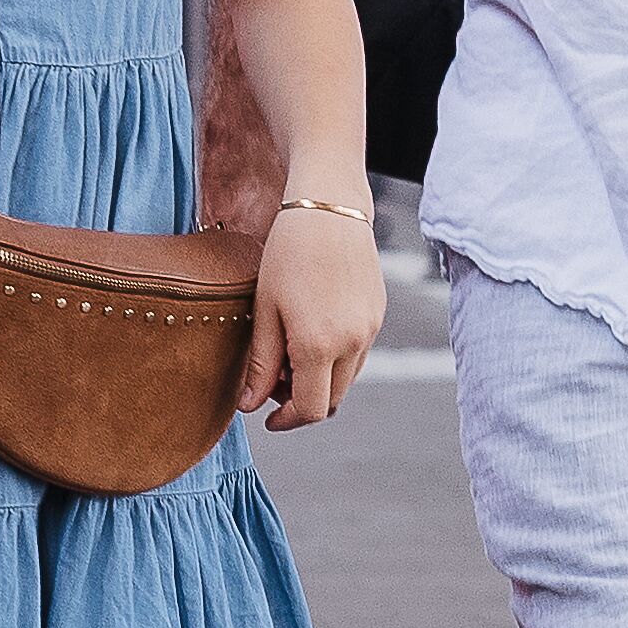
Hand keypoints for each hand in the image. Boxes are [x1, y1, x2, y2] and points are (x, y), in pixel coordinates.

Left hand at [247, 205, 384, 431]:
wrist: (329, 206)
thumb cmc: (288, 253)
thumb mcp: (264, 309)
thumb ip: (260, 363)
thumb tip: (249, 405)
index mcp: (319, 346)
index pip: (310, 409)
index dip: (287, 421)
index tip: (266, 418)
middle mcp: (352, 344)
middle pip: (332, 400)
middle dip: (301, 401)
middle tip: (271, 380)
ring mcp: (371, 330)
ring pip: (346, 379)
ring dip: (319, 380)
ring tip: (288, 351)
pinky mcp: (378, 315)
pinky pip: (357, 354)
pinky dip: (335, 359)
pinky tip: (311, 332)